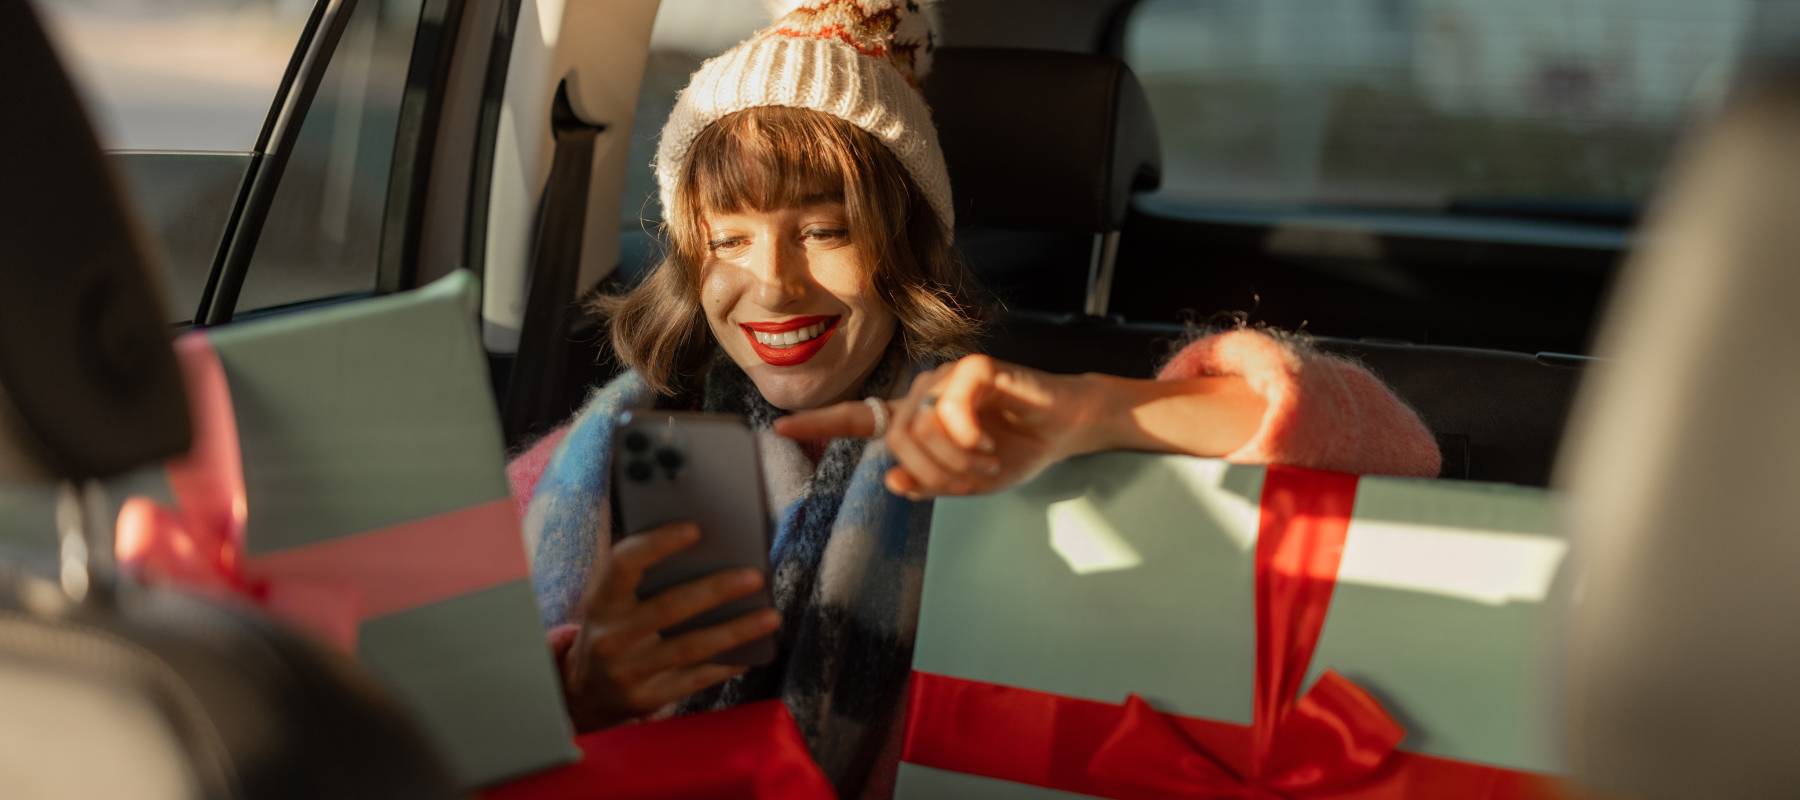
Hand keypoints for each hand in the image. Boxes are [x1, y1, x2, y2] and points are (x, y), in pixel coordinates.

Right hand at [562, 521, 780, 730]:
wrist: (583, 692)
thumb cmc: (610, 629)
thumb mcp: (609, 601)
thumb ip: (641, 577)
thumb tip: (706, 549)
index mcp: (600, 601)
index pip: (624, 564)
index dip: (658, 544)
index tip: (695, 529)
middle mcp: (610, 637)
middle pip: (669, 608)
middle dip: (716, 590)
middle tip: (755, 575)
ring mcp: (628, 672)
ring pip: (690, 648)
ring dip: (735, 631)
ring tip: (771, 616)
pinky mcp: (647, 699)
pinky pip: (696, 679)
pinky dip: (728, 663)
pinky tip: (754, 651)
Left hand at [775, 355, 1089, 497]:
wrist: (1065, 428)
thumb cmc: (1017, 450)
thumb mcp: (970, 482)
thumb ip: (930, 484)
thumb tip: (893, 482)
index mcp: (917, 420)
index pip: (861, 419)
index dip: (821, 424)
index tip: (780, 430)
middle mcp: (924, 394)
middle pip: (897, 440)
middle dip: (933, 471)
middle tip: (974, 479)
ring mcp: (946, 378)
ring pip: (920, 427)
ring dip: (955, 459)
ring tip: (988, 461)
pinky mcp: (974, 368)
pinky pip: (949, 406)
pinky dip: (966, 433)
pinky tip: (988, 440)